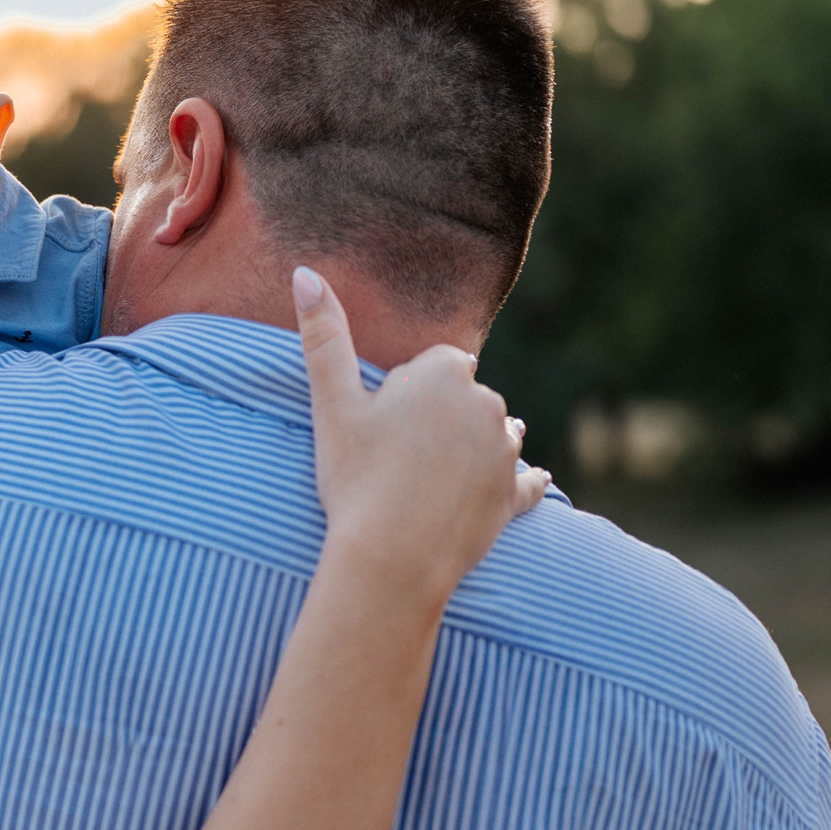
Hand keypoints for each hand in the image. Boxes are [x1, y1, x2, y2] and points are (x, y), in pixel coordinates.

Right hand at [295, 266, 548, 611]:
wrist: (391, 558)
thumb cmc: (355, 479)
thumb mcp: (332, 406)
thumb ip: (323, 337)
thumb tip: (304, 271)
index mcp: (444, 373)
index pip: (435, 365)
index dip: (407, 394)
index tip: (383, 424)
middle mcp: (486, 403)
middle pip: (465, 398)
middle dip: (440, 419)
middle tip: (396, 457)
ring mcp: (506, 451)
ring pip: (494, 434)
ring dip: (473, 447)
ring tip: (430, 479)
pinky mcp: (516, 495)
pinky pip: (526, 481)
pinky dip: (516, 484)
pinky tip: (498, 491)